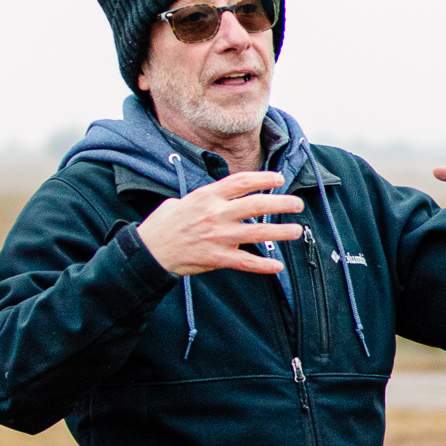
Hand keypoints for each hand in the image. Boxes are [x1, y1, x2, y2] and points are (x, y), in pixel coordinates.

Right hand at [135, 170, 304, 276]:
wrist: (148, 251)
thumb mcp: (181, 201)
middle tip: (297, 204)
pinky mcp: (216, 257)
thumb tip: (220, 197)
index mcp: (207, 196)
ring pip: (257, 232)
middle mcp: (215, 213)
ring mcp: (217, 236)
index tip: (279, 179)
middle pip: (256, 204)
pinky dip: (263, 265)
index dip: (264, 178)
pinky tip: (277, 266)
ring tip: (296, 231)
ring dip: (280, 231)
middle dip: (281, 203)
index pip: (241, 182)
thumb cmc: (163, 225)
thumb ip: (205, 198)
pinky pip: (245, 262)